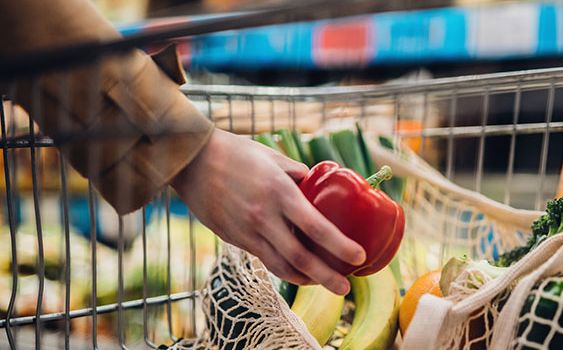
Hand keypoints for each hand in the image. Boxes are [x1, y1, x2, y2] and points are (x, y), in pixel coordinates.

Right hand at [171, 129, 365, 294]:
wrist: (192, 161)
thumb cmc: (237, 153)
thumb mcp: (274, 157)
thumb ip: (298, 175)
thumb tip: (319, 188)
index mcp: (279, 192)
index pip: (316, 227)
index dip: (339, 245)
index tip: (358, 256)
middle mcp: (264, 217)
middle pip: (300, 258)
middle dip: (326, 277)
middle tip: (345, 288)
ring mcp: (247, 231)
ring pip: (281, 266)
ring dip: (306, 279)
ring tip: (325, 283)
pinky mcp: (234, 239)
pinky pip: (264, 260)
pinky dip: (285, 269)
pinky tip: (298, 271)